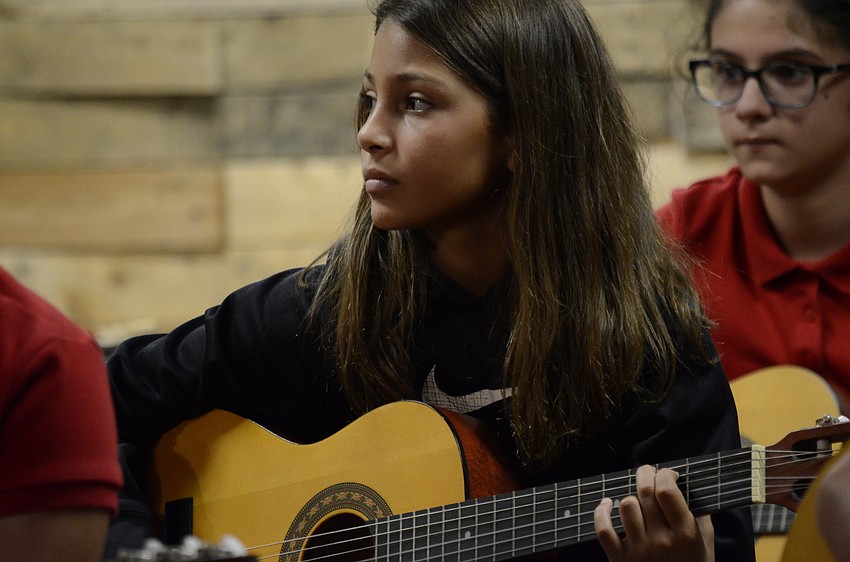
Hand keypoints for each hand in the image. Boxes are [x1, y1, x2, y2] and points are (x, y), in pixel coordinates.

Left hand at [593, 465, 713, 561]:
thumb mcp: (706, 545)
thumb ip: (701, 517)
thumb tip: (691, 489)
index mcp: (685, 534)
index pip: (666, 491)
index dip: (664, 474)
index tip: (667, 473)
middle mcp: (661, 540)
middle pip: (644, 493)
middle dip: (645, 475)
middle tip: (647, 473)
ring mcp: (638, 550)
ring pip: (626, 506)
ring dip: (630, 496)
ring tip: (637, 499)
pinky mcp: (619, 559)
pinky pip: (603, 529)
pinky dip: (601, 512)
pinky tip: (607, 503)